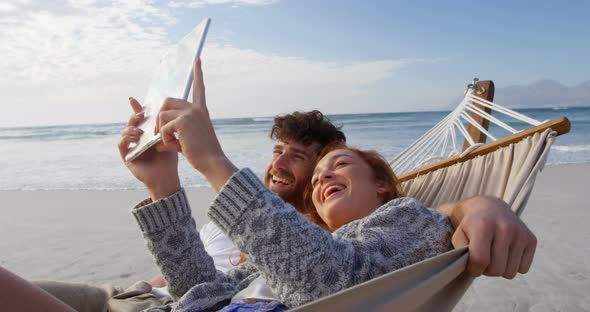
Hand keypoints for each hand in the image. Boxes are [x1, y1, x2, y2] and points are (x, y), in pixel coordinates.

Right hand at [118, 97, 179, 199]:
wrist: (167, 177)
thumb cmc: (169, 159)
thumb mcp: (168, 138)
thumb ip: (164, 126)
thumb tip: (167, 110)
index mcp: (146, 133)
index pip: (140, 118)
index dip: (136, 108)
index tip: (133, 99)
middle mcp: (137, 139)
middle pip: (131, 123)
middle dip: (134, 117)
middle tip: (141, 114)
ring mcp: (130, 147)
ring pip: (124, 132)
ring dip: (131, 128)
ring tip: (140, 131)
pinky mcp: (126, 157)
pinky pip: (121, 144)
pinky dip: (126, 139)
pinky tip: (135, 138)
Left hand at [156, 59, 237, 191]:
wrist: (212, 161)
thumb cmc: (202, 154)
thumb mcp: (187, 141)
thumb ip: (173, 136)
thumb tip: (156, 142)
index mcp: (201, 111)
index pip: (199, 88)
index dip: (198, 74)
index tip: (197, 59)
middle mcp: (196, 109)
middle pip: (167, 102)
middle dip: (159, 116)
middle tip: (158, 132)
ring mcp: (190, 113)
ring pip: (162, 115)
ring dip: (160, 130)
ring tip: (169, 143)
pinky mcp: (183, 121)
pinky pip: (163, 127)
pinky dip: (163, 138)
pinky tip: (173, 145)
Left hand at [448, 196, 536, 278]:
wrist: (491, 208)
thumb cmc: (472, 225)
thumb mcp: (459, 235)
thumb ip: (461, 252)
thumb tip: (473, 267)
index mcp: (484, 226)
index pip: (480, 260)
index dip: (473, 269)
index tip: (471, 266)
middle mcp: (505, 228)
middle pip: (496, 269)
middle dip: (487, 270)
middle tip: (483, 260)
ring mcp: (520, 233)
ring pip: (510, 272)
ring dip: (500, 270)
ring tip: (494, 256)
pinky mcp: (531, 239)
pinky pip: (523, 269)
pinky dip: (513, 266)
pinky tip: (506, 254)